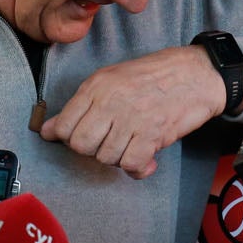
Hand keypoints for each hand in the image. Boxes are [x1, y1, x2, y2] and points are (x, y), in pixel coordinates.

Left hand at [41, 45, 225, 178]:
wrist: (196, 74)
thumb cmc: (154, 77)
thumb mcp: (111, 81)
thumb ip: (79, 106)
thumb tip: (46, 130)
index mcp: (96, 86)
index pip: (63, 126)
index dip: (69, 138)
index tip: (82, 138)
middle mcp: (110, 101)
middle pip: (80, 145)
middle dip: (92, 150)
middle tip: (109, 143)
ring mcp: (131, 118)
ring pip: (105, 158)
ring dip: (118, 158)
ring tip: (131, 145)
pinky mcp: (152, 133)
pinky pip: (131, 164)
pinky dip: (137, 168)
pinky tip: (145, 159)